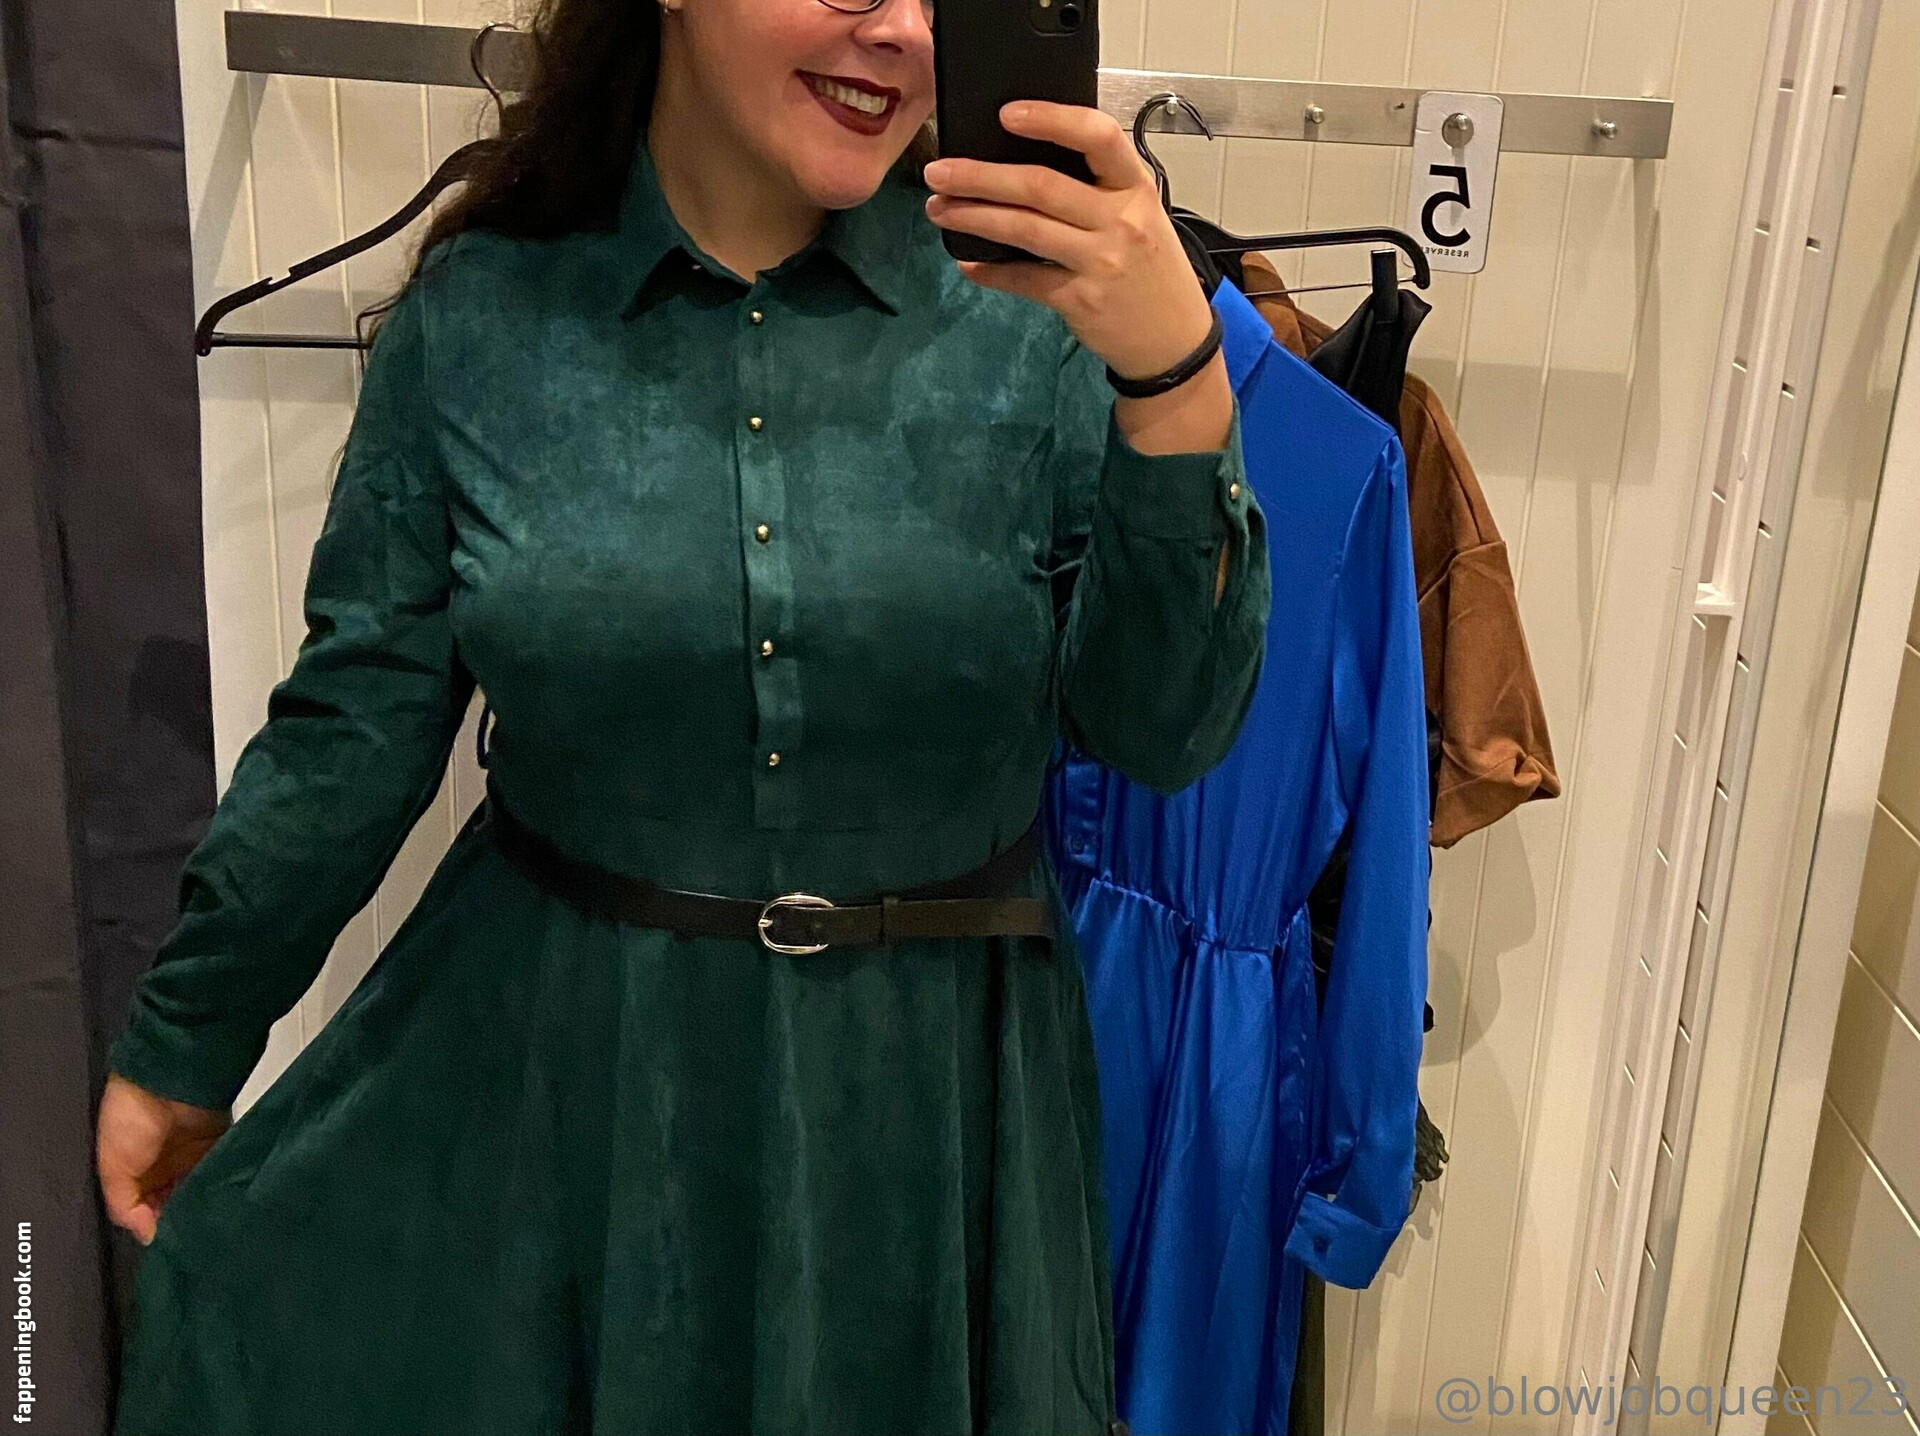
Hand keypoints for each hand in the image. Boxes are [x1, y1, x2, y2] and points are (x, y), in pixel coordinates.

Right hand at [97, 1072, 230, 1245]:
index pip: (146, 1212)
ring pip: (200, 1193)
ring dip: (205, 1206)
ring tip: (213, 1225)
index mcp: (134, 1175)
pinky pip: (221, 1174)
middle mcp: (165, 1169)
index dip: (156, 1228)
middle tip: (197, 1237)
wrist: (167, 1077)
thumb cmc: (131, 1117)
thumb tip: (147, 1236)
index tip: (171, 1245)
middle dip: (184, 1219)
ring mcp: (194, 1157)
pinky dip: (222, 1187)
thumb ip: (125, 1206)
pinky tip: (227, 1204)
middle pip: (176, 1204)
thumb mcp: (112, 1167)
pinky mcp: (219, 1146)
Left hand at [922, 101, 1216, 381]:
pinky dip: (990, 272)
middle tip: (939, 171)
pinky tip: (969, 263)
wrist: (1173, 340)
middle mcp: (1120, 220)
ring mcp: (1100, 261)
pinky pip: (1024, 279)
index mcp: (1135, 187)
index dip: (1051, 120)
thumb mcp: (1141, 216)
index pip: (1097, 137)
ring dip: (974, 216)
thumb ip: (1098, 189)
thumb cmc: (1150, 269)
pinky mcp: (1080, 300)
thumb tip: (1024, 162)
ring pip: (1025, 229)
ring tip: (939, 208)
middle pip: (1041, 186)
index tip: (1006, 114)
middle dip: (981, 176)